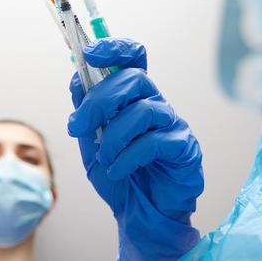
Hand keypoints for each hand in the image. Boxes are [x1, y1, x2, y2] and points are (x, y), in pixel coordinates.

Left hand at [68, 38, 202, 259]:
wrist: (137, 214)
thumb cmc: (119, 174)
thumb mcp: (91, 141)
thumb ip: (85, 110)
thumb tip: (77, 77)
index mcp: (134, 97)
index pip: (133, 57)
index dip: (115, 47)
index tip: (90, 52)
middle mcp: (155, 104)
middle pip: (133, 79)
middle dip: (98, 101)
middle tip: (77, 126)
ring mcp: (172, 125)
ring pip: (143, 110)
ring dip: (113, 136)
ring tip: (104, 158)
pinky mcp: (184, 149)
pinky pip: (154, 142)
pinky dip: (127, 157)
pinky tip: (118, 170)